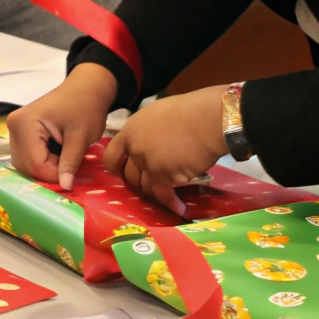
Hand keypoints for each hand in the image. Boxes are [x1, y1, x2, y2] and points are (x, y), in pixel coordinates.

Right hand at [7, 63, 116, 189]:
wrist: (85, 88)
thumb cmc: (86, 107)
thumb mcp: (81, 137)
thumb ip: (70, 162)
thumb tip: (65, 187)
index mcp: (26, 123)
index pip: (35, 163)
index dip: (54, 175)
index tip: (73, 176)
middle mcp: (14, 126)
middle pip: (26, 165)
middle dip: (49, 172)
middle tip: (70, 167)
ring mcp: (14, 129)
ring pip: (25, 163)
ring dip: (45, 168)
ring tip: (64, 160)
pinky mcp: (20, 132)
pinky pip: (27, 156)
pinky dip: (42, 161)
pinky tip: (57, 156)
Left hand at [102, 86, 229, 214]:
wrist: (207, 119)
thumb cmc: (190, 110)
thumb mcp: (158, 114)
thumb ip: (148, 131)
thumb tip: (151, 142)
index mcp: (131, 130)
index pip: (111, 156)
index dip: (116, 167)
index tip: (122, 173)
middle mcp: (135, 148)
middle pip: (129, 175)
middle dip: (138, 183)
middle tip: (151, 185)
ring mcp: (148, 163)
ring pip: (145, 188)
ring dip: (155, 194)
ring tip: (166, 197)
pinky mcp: (163, 176)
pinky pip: (163, 195)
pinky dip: (171, 203)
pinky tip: (179, 208)